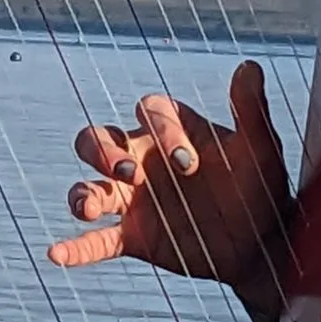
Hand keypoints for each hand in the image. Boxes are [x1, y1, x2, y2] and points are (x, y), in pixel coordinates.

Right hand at [48, 58, 292, 321]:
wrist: (262, 246)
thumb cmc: (261, 189)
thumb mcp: (261, 150)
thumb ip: (251, 110)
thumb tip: (250, 66)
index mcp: (171, 132)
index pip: (149, 113)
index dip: (163, 131)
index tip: (189, 163)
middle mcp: (143, 160)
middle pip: (97, 140)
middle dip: (104, 152)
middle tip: (127, 173)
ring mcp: (133, 201)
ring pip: (87, 188)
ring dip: (82, 196)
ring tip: (89, 208)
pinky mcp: (133, 238)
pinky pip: (96, 241)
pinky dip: (75, 248)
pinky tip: (57, 255)